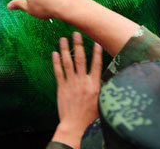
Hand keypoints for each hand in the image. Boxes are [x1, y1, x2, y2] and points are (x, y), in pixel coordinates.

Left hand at [51, 32, 102, 148]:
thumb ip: (101, 87)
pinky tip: (54, 53)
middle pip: (81, 59)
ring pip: (68, 63)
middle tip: (76, 32)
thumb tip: (105, 77)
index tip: (96, 41)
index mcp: (94, 85)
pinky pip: (58, 72)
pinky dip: (56, 62)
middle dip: (78, 45)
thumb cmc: (90, 117)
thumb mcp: (101, 101)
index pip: (96, 64)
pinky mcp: (62, 88)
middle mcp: (83, 82)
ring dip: (66, 49)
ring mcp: (71, 84)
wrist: (76, 126)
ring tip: (63, 39)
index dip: (96, 52)